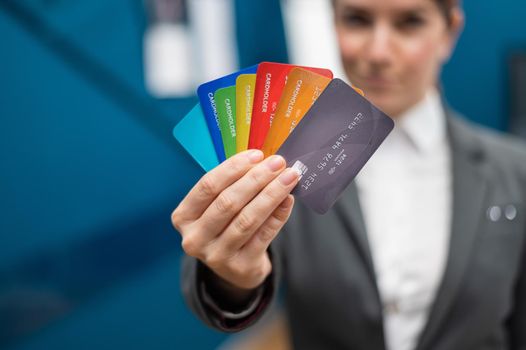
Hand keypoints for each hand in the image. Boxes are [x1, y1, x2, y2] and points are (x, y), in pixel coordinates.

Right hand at [172, 150, 298, 290]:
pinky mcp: (241, 266)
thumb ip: (233, 185)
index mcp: (184, 216)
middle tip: (278, 163)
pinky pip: (264, 235)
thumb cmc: (226, 226)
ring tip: (289, 177)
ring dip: (271, 194)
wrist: (236, 267)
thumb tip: (264, 161)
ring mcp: (217, 255)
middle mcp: (195, 238)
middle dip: (256, 179)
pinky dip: (278, 215)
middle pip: (228, 202)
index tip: (257, 154)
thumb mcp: (216, 207)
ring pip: (247, 219)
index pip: (208, 186)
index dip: (233, 168)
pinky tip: (288, 199)